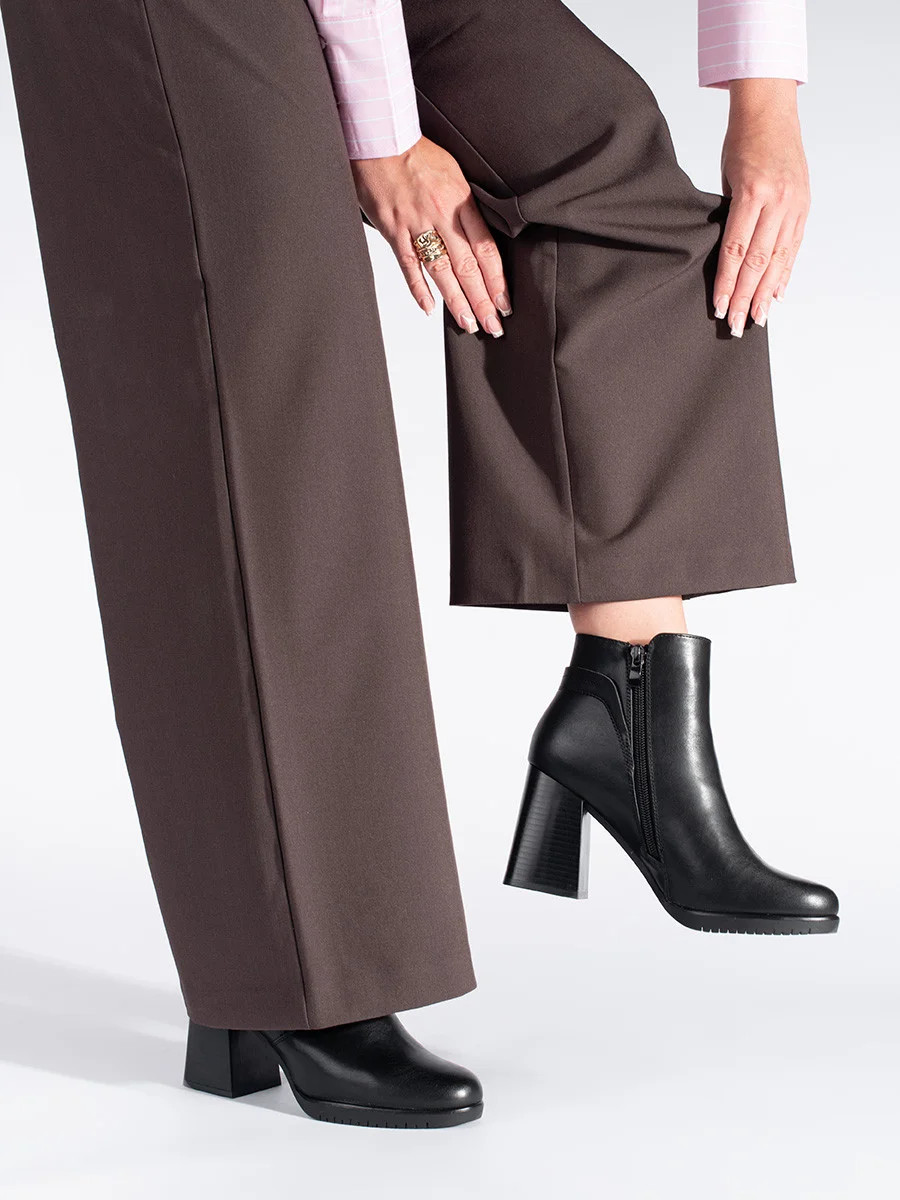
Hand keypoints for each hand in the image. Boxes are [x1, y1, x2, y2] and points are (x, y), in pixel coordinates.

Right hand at [351, 137, 510, 336]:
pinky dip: (419, 289)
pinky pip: (408, 265)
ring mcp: (415, 224)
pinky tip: (430, 309)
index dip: (497, 280)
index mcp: (461, 200)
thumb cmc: (416, 153)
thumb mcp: (453, 172)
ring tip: (468, 324)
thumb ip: (466, 206)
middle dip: (482, 299)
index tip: (505, 303)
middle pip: (467, 266)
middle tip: (493, 325)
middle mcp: (441, 215)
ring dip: (456, 301)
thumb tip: (480, 239)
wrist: (379, 137)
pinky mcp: (392, 229)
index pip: (485, 249)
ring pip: (441, 270)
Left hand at [714, 79, 809, 336]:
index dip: (727, 283)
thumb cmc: (741, 142)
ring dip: (766, 293)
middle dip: (746, 297)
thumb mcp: (727, 178)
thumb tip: (726, 256)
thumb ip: (729, 216)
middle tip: (736, 325)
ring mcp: (794, 205)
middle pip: (757, 261)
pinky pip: (793, 247)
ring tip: (757, 319)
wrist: (772, 112)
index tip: (720, 307)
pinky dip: (784, 273)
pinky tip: (777, 294)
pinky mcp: (804, 206)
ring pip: (778, 259)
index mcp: (752, 193)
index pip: (736, 250)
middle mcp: (777, 201)